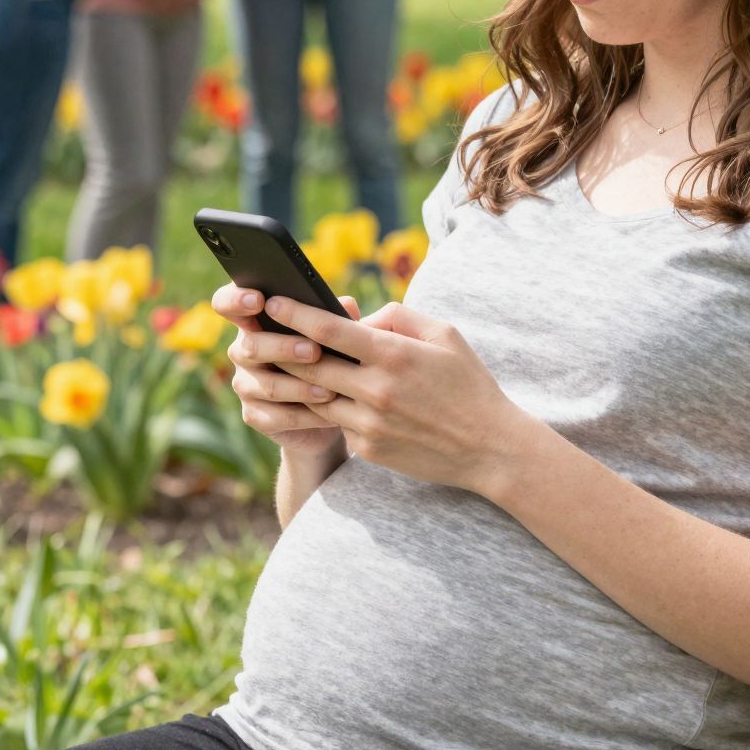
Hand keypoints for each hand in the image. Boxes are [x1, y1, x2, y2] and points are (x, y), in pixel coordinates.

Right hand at [212, 281, 354, 457]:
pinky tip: (328, 415)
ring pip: (267, 385)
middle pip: (251, 346)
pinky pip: (276, 417)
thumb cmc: (330, 356)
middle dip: (283, 348)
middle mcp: (243, 350)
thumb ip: (338, 318)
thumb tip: (348, 304)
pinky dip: (305, 415)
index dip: (236, 299)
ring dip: (300, 387)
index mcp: (255, 320)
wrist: (331, 408)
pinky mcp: (254, 415)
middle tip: (314, 351)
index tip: (259, 299)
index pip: (227, 303)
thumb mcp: (336, 335)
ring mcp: (245, 384)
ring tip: (330, 390)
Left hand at [243, 292, 525, 492]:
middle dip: (283, 347)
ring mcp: (369, 424)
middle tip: (261, 331)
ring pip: (316, 396)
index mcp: (394, 355)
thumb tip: (359, 317)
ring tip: (279, 363)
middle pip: (311, 365)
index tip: (272, 301)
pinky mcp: (368, 449)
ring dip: (296, 380)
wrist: (489, 448)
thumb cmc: (469, 383)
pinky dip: (328, 407)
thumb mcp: (444, 335)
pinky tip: (321, 396)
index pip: (330, 330)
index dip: (295, 313)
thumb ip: (398, 316)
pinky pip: (337, 422)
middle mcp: (376, 390)